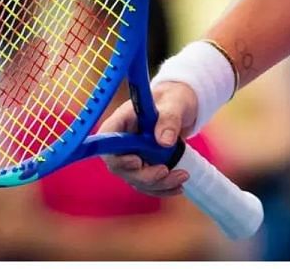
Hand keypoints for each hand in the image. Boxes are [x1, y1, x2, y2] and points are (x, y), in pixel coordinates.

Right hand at [98, 82, 199, 197]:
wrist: (180, 108)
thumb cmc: (172, 100)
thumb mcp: (173, 105)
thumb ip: (168, 119)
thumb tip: (164, 142)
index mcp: (120, 123)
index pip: (107, 144)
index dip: (117, 157)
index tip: (137, 161)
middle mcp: (121, 143)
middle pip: (121, 168)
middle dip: (144, 176)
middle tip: (165, 171)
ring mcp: (131, 157)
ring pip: (136, 180)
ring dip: (158, 184)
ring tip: (182, 176)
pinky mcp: (143, 168)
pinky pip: (147, 185)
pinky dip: (162, 189)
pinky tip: (178, 187)